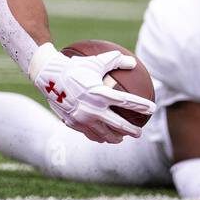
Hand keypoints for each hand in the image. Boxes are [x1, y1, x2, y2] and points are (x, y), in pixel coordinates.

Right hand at [28, 42, 154, 143]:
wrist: (48, 77)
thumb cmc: (74, 66)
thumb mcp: (96, 61)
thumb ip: (115, 61)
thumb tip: (133, 63)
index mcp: (101, 94)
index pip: (127, 102)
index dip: (141, 106)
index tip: (152, 109)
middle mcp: (94, 109)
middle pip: (119, 125)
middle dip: (132, 130)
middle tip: (139, 132)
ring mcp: (83, 119)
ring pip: (104, 134)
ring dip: (116, 137)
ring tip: (122, 138)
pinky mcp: (74, 123)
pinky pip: (90, 134)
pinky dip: (99, 137)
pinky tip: (102, 138)